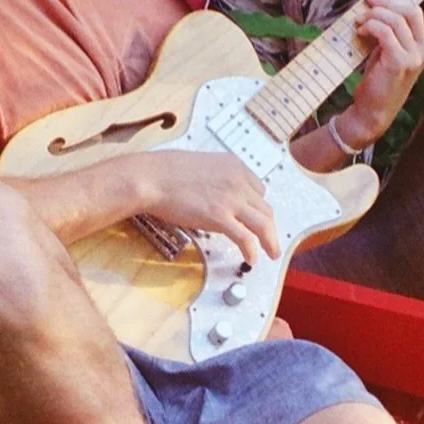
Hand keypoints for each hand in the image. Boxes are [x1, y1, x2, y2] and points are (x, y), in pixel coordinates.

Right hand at [135, 149, 278, 264]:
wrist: (152, 178)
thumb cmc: (165, 171)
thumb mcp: (200, 166)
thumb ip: (215, 178)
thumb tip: (216, 194)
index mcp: (234, 165)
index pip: (258, 189)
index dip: (257, 206)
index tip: (255, 217)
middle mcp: (238, 181)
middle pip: (264, 208)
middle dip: (268, 225)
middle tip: (267, 238)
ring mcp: (230, 199)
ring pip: (263, 223)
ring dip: (270, 241)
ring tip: (271, 253)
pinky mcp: (220, 217)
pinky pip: (246, 238)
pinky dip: (253, 250)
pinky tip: (252, 258)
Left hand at [338, 0, 423, 148]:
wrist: (372, 114)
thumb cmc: (377, 84)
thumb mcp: (386, 54)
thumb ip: (389, 35)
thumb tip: (376, 8)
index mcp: (423, 48)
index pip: (413, 14)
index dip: (392, 3)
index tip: (372, 0)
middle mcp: (423, 51)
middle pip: (410, 12)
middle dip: (385, 5)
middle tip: (365, 5)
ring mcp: (414, 58)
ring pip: (396, 20)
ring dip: (373, 16)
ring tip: (358, 23)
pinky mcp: (400, 63)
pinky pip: (385, 32)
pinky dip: (371, 27)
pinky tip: (361, 32)